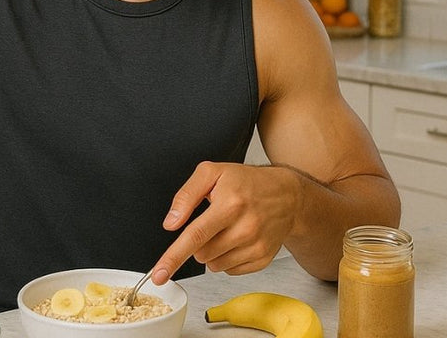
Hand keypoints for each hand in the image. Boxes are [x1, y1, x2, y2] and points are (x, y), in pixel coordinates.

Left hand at [151, 162, 301, 284]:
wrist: (287, 195)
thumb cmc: (246, 182)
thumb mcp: (212, 173)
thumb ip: (186, 195)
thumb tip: (171, 223)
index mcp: (230, 204)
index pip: (195, 235)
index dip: (173, 257)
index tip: (159, 274)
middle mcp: (246, 227)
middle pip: (202, 254)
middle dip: (198, 243)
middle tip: (212, 223)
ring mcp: (256, 246)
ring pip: (214, 265)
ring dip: (212, 252)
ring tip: (226, 229)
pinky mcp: (262, 259)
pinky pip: (230, 270)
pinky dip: (227, 258)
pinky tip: (237, 240)